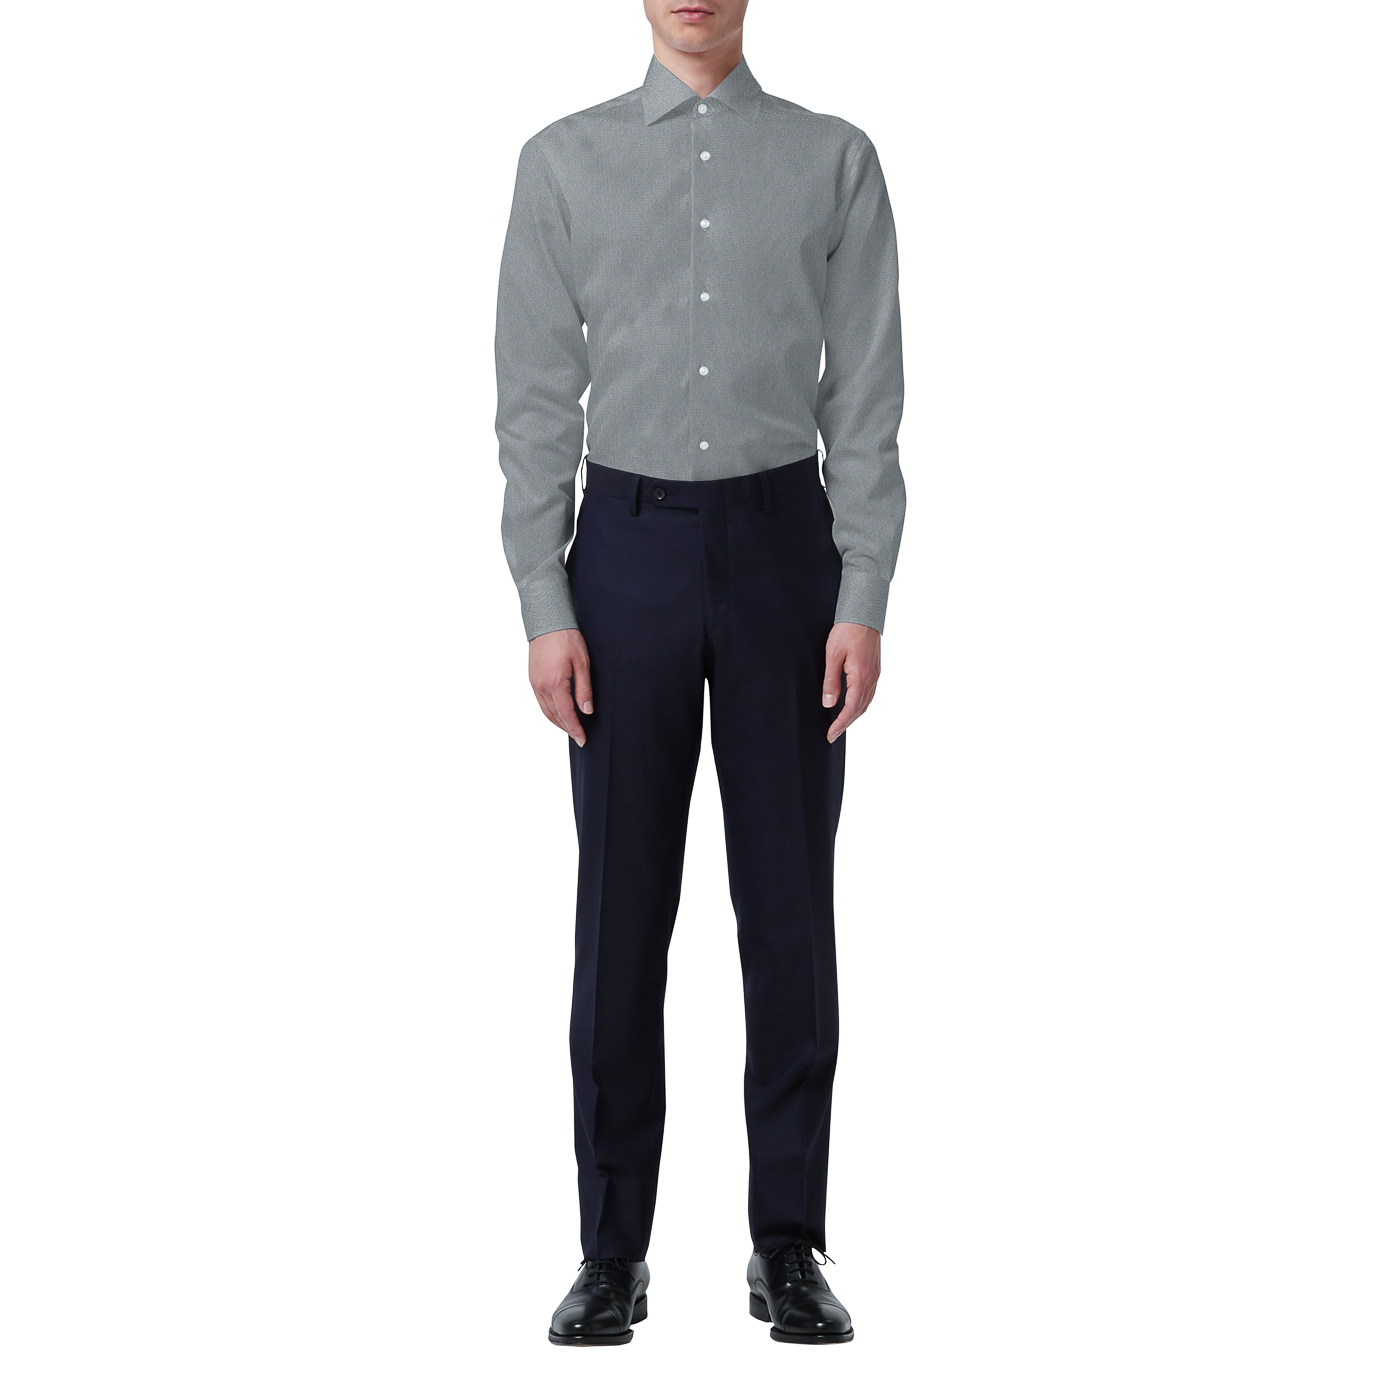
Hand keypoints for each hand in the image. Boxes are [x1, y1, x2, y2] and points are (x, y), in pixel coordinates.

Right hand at [528, 628, 592, 745]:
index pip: (566, 714)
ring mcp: (534, 683)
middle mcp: (541, 686)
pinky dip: (550, 712)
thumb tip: (586, 711)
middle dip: (566, 728)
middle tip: (579, 737)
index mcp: (555, 683)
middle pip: (554, 716)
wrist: (547, 621)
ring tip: (570, 728)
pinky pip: (540, 702)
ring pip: (545, 711)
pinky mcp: (532, 678)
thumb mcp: (582, 663)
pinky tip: (559, 713)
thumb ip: (584, 689)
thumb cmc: (567, 638)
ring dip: (557, 722)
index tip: (583, 739)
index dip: (575, 729)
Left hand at [822, 622, 880, 742]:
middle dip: (846, 724)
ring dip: (854, 715)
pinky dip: (860, 704)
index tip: (831, 734)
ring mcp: (876, 674)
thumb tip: (828, 703)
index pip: (851, 709)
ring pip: (866, 702)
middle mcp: (872, 679)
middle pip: (860, 709)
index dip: (840, 724)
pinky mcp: (875, 669)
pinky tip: (852, 705)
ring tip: (841, 723)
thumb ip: (831, 681)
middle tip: (833, 734)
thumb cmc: (847, 631)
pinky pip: (869, 693)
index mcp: (861, 677)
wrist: (864, 613)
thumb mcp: (832, 656)